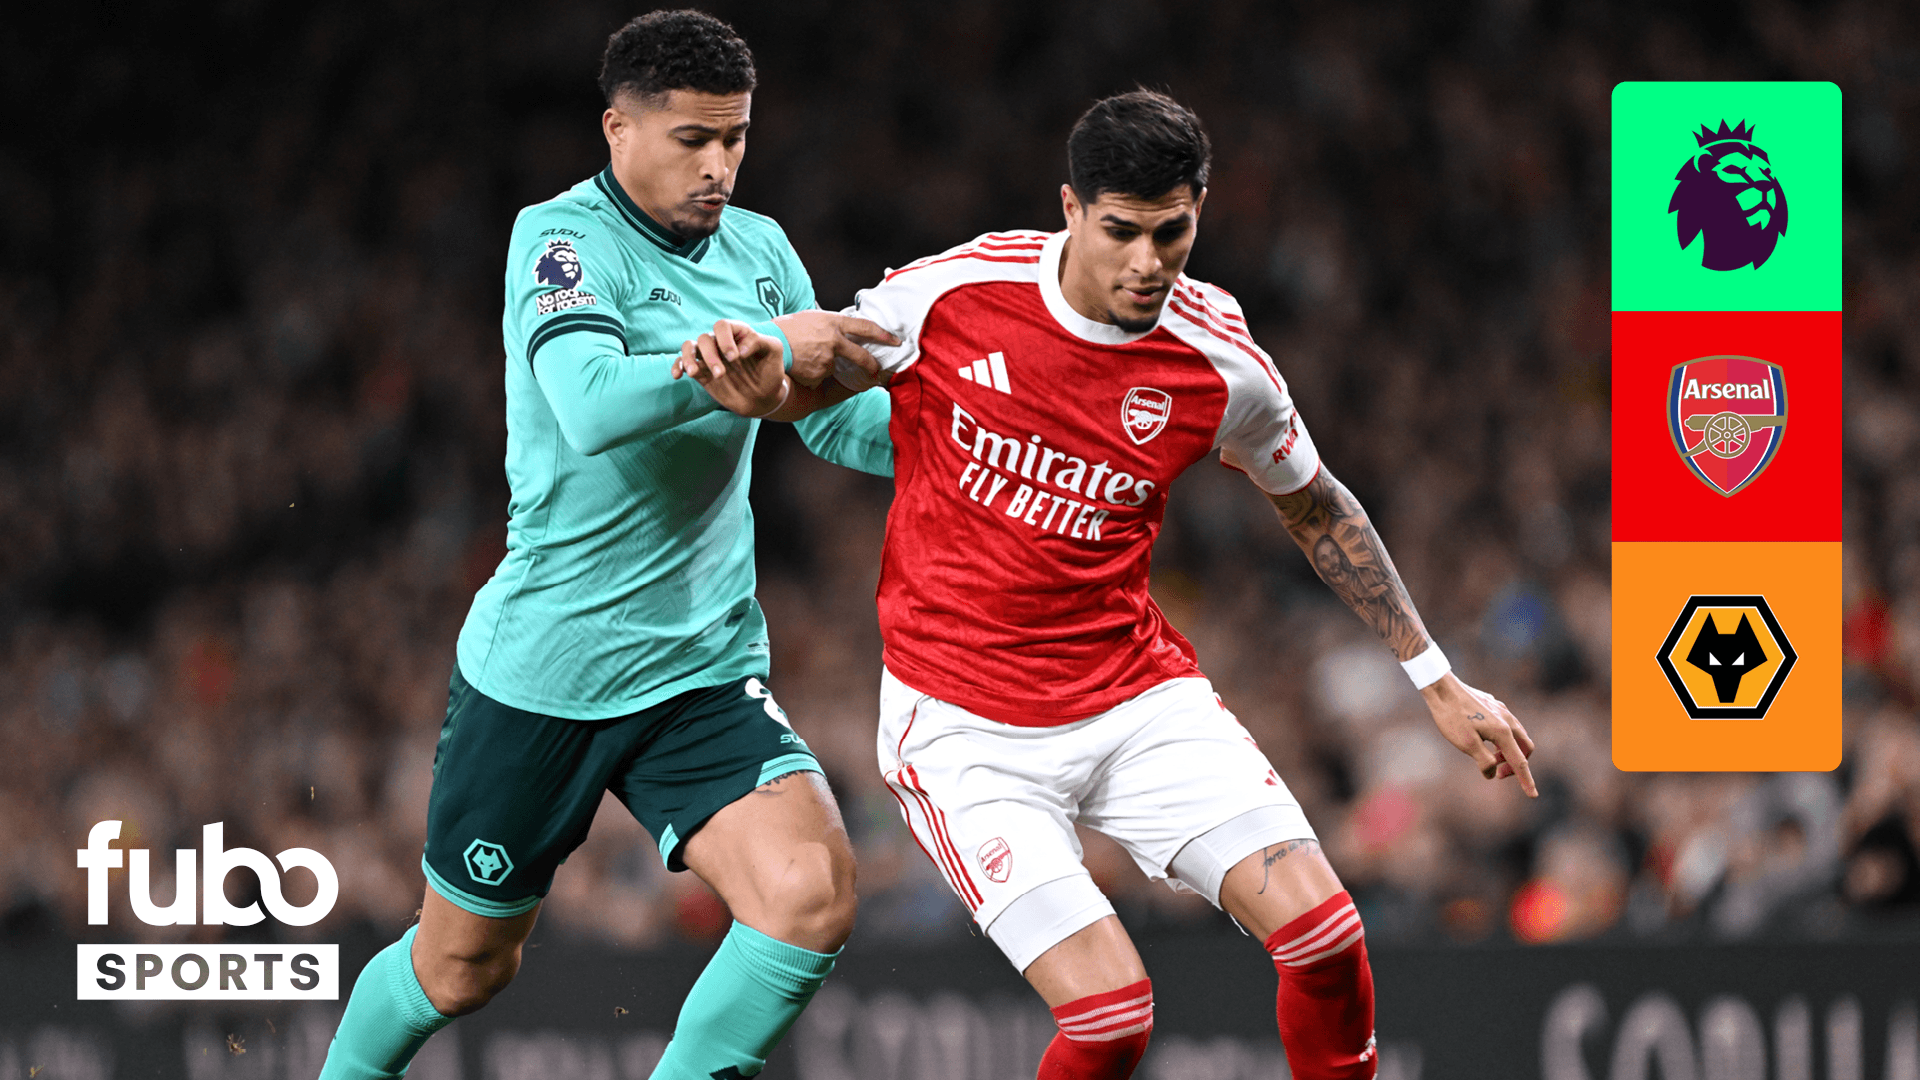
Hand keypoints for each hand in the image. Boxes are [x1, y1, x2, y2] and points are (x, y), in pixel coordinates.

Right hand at [672, 320, 788, 417]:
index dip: (725, 340)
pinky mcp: (701, 372)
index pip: (722, 326)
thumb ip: (761, 341)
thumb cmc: (770, 370)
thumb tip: (741, 349)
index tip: (735, 357)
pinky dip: (677, 366)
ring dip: (689, 358)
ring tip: (694, 373)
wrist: (765, 396)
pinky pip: (682, 363)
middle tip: (721, 374)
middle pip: (704, 338)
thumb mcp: (775, 351)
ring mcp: (709, 357)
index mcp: (736, 333)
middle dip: (710, 356)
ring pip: (689, 346)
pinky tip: (678, 375)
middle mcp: (720, 342)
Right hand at [773, 311, 898, 387]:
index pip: (866, 327)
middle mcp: (834, 341)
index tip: (896, 340)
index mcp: (834, 322)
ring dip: (824, 365)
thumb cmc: (788, 327)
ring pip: (834, 367)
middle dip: (871, 365)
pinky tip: (801, 365)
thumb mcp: (813, 317)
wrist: (769, 341)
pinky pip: (820, 376)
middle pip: (861, 356)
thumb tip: (844, 330)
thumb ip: (831, 324)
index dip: (883, 334)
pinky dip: (813, 373)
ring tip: (806, 356)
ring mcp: (826, 359)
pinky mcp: (818, 374)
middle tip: (876, 370)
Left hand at [1421, 672, 1537, 796]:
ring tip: (1490, 758)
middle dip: (1517, 764)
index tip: (1533, 795)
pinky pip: (1507, 726)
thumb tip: (1493, 773)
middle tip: (1499, 774)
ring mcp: (1502, 710)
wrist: (1441, 687)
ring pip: (1517, 735)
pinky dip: (1503, 739)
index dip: (1526, 780)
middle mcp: (1507, 719)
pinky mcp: (1493, 705)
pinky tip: (1485, 740)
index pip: (1519, 761)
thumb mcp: (1466, 744)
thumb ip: (1484, 761)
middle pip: (1525, 748)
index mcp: (1503, 731)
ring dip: (1509, 751)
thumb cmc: (1451, 716)